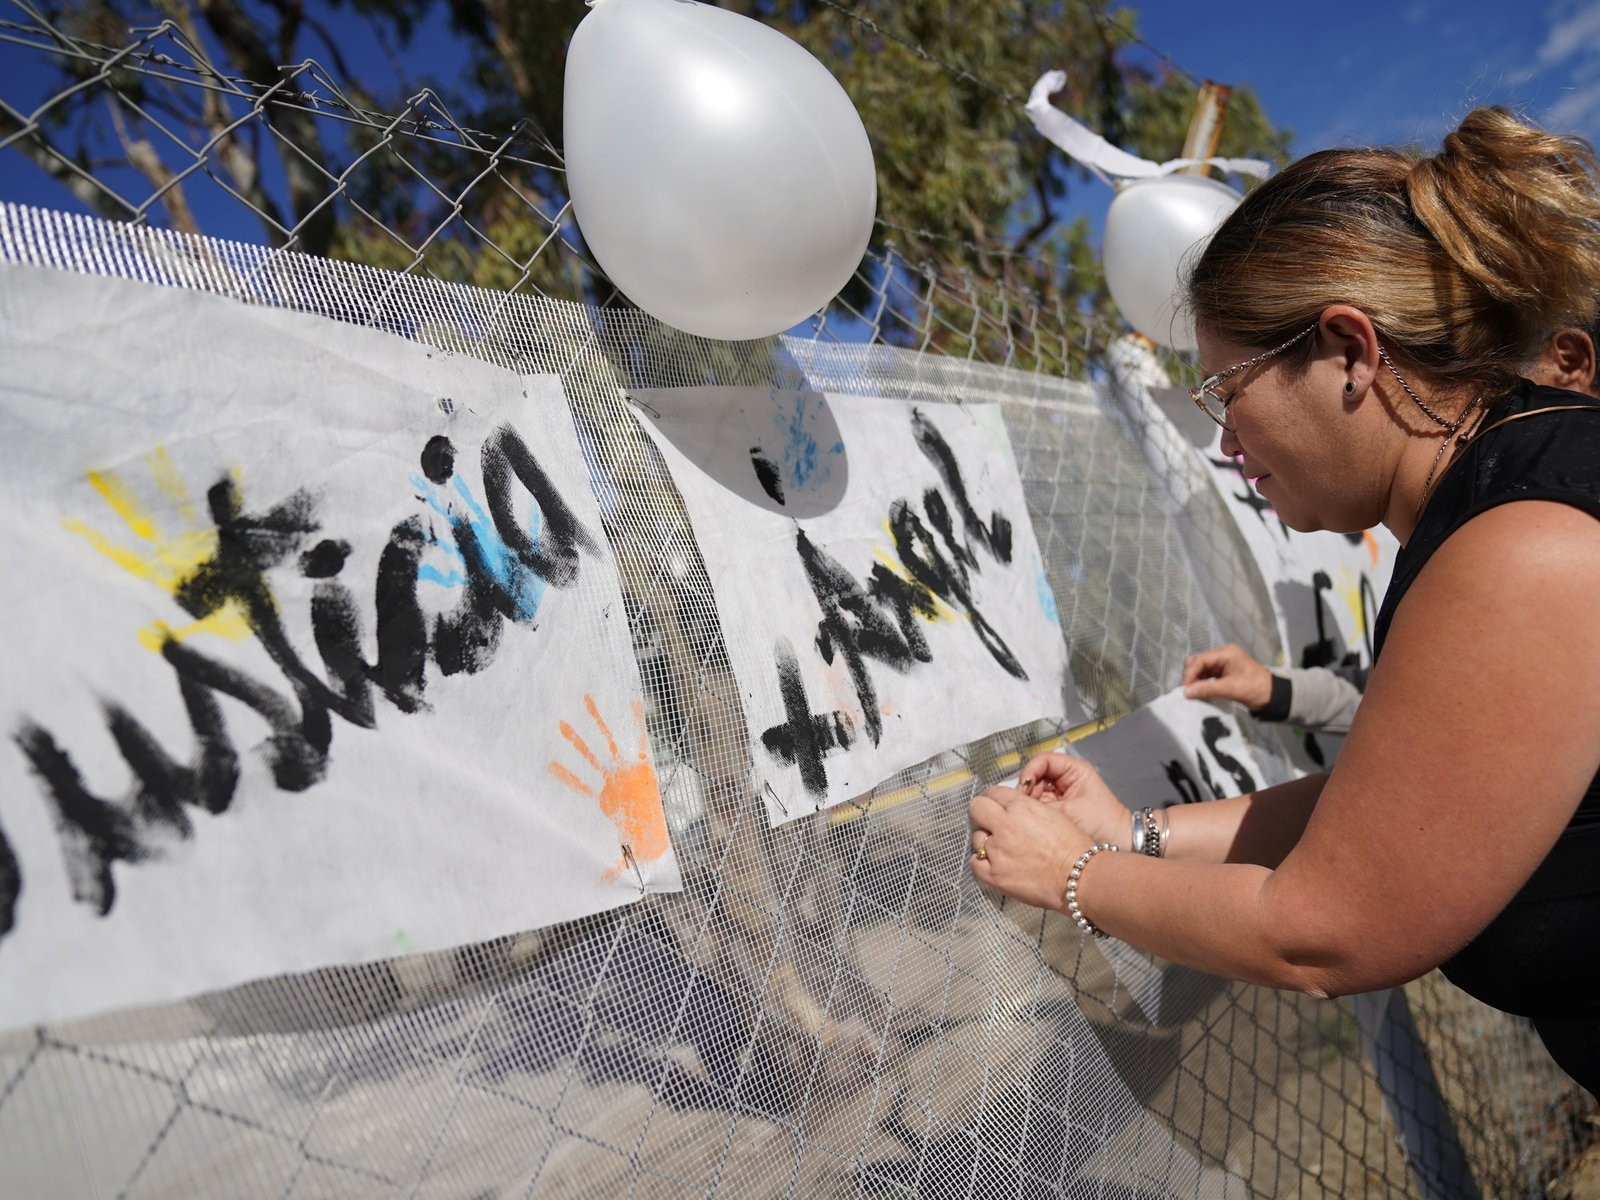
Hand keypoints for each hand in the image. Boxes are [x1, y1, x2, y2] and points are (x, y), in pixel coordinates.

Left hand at [968, 786, 1089, 910]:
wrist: (1079, 877)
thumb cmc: (1074, 848)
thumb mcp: (1052, 814)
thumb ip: (1027, 809)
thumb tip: (1011, 809)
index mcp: (1021, 807)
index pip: (993, 792)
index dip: (994, 798)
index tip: (995, 804)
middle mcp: (1005, 825)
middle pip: (977, 808)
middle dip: (983, 812)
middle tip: (991, 822)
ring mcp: (998, 850)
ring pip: (977, 837)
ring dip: (986, 840)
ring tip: (1001, 848)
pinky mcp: (995, 874)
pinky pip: (975, 863)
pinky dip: (982, 862)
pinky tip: (994, 863)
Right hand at [1017, 751, 1126, 846]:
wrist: (1118, 841)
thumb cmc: (1103, 823)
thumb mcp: (1070, 810)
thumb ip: (1042, 805)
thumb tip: (1019, 801)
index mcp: (1073, 769)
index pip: (1042, 760)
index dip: (1030, 771)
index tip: (1025, 787)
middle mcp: (1065, 777)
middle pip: (1036, 774)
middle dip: (1028, 789)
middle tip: (1024, 803)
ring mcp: (1061, 792)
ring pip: (1035, 790)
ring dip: (1030, 801)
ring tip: (1031, 812)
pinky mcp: (1058, 806)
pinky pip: (1039, 803)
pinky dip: (1034, 810)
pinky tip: (1035, 818)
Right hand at [1182, 643, 1273, 710]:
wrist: (1273, 696)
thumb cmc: (1254, 688)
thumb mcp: (1231, 689)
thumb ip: (1207, 689)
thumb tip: (1186, 692)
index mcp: (1226, 653)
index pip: (1200, 660)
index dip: (1190, 674)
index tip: (1186, 690)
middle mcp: (1222, 655)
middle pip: (1198, 662)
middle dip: (1192, 677)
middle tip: (1190, 692)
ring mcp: (1222, 663)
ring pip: (1200, 670)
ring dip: (1196, 681)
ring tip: (1194, 694)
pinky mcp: (1222, 673)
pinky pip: (1206, 676)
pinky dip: (1202, 684)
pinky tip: (1201, 693)